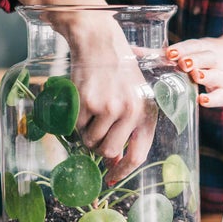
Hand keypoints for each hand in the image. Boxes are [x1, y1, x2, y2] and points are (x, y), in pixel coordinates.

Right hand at [8, 0, 155, 182]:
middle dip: (98, 147)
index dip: (122, 171)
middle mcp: (132, 113)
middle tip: (95, 131)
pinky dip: (75, 119)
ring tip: (92, 108)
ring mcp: (110, 108)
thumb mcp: (135, 96)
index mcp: (147, 112)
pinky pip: (76, 127)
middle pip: (108, 152)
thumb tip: (114, 159)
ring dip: (86, 130)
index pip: (137, 155)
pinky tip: (83, 100)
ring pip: (90, 140)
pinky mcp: (89, 103)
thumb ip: (130, 126)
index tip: (110, 179)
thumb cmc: (118, 71)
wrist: (101, 42)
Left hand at [166, 15, 222, 107]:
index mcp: (203, 47)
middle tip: (184, 64)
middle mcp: (215, 60)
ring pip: (216, 75)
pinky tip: (201, 100)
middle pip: (207, 57)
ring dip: (206, 76)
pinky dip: (212, 100)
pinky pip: (222, 96)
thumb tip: (132, 51)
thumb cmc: (204, 56)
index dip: (182, 49)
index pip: (193, 45)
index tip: (170, 53)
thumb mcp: (189, 49)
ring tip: (195, 76)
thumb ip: (161, 53)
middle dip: (196, 60)